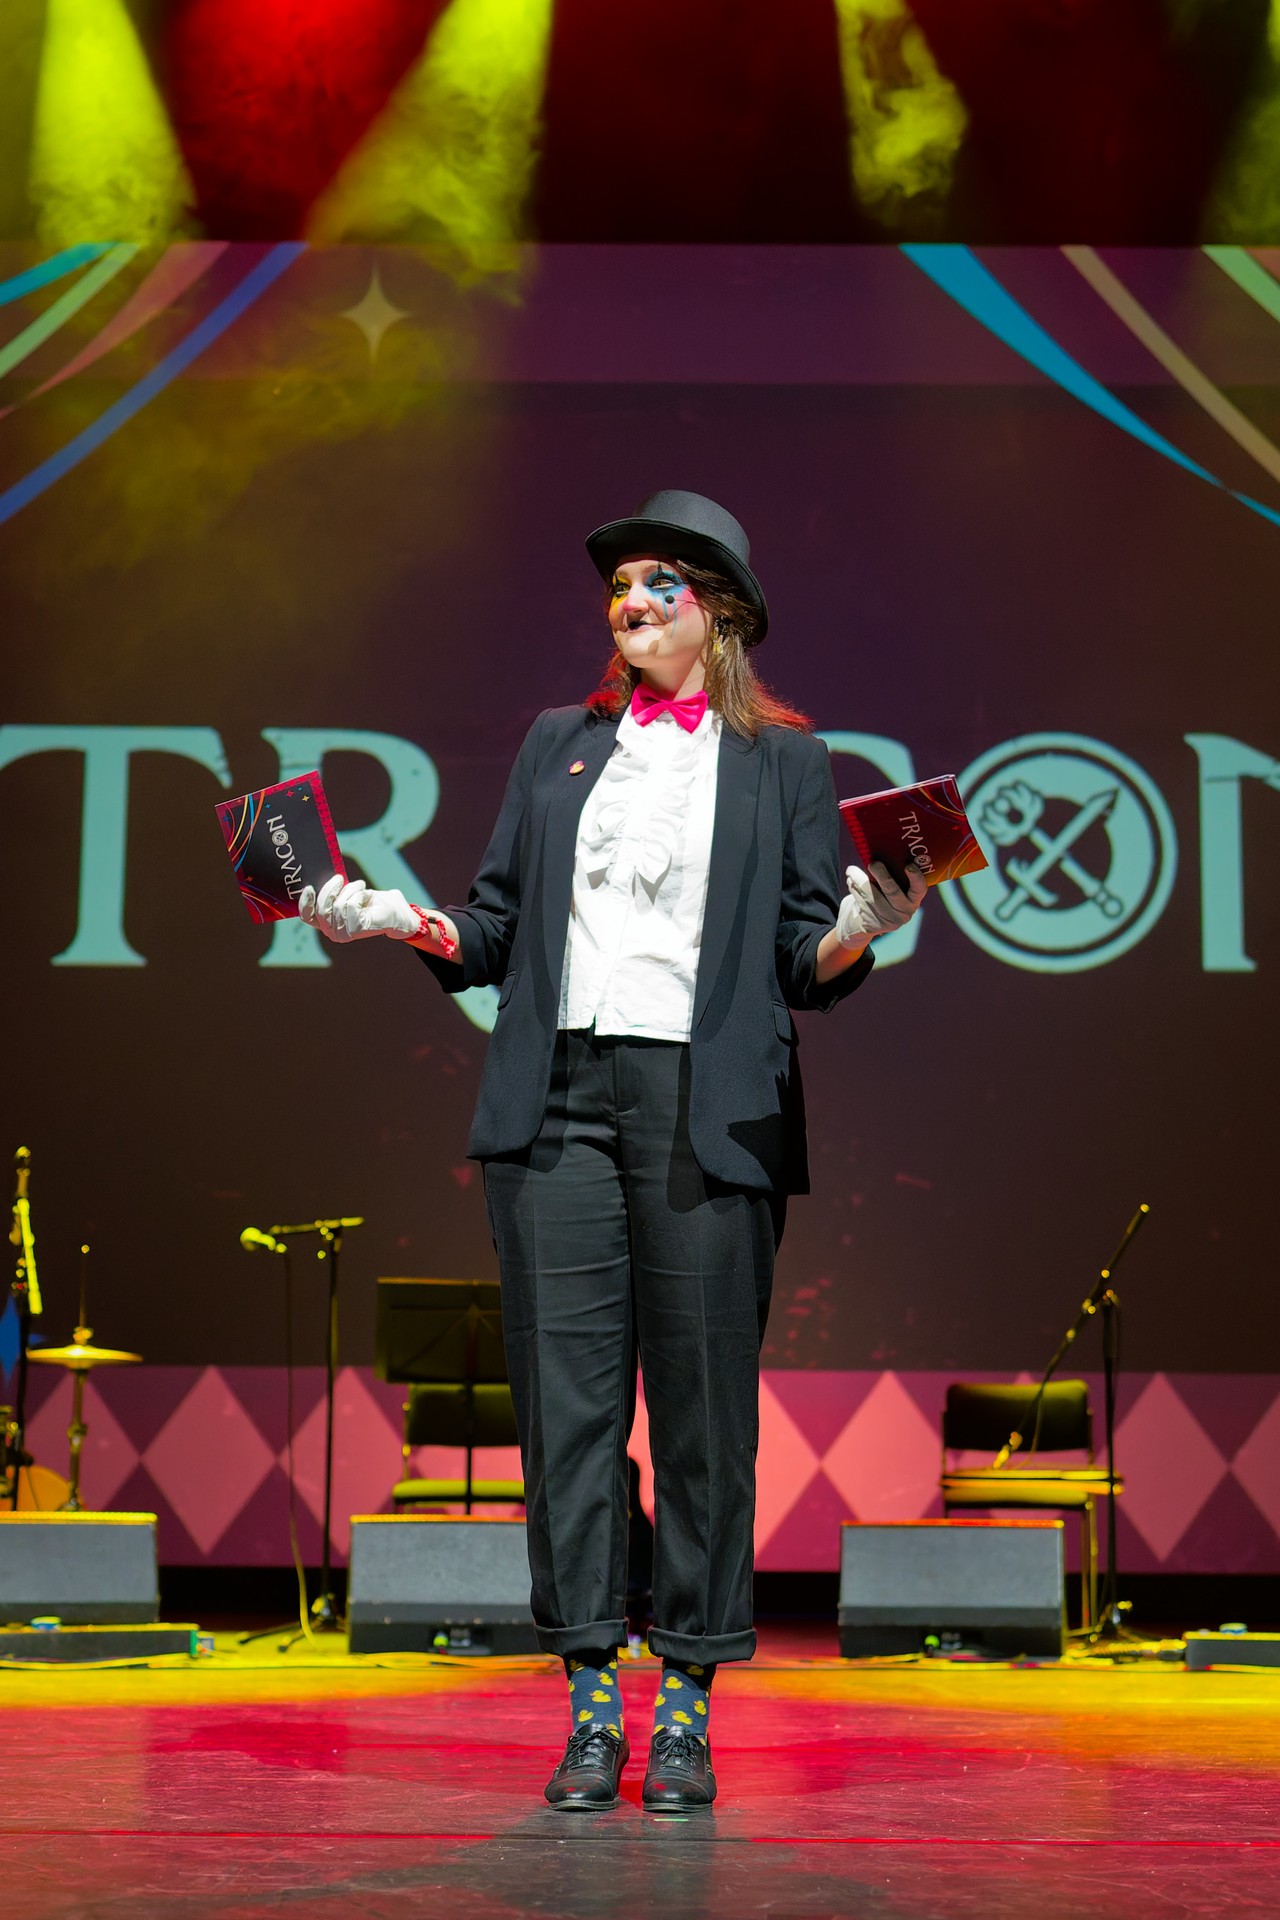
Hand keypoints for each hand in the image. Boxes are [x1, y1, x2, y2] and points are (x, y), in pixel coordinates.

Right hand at [298, 876, 417, 942]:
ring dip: (351, 890)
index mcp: (326, 924)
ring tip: (361, 887)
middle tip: (340, 878)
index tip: (309, 887)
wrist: (395, 912)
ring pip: (338, 904)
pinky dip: (360, 895)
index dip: (305, 902)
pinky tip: (368, 897)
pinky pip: (351, 904)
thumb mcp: (348, 894)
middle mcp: (332, 932)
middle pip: (322, 908)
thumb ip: (332, 892)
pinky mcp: (356, 929)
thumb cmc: (370, 901)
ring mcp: (344, 933)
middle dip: (330, 889)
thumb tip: (316, 876)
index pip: (308, 917)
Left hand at [836, 860, 926, 945]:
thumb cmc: (883, 896)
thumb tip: (879, 854)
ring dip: (859, 880)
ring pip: (871, 896)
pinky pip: (861, 902)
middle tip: (873, 863)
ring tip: (851, 870)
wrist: (869, 923)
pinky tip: (850, 881)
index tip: (908, 865)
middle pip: (892, 891)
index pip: (919, 889)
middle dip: (882, 875)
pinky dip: (853, 888)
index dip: (916, 878)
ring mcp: (889, 919)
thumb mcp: (894, 890)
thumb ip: (893, 875)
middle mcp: (904, 911)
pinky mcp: (874, 924)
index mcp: (913, 899)